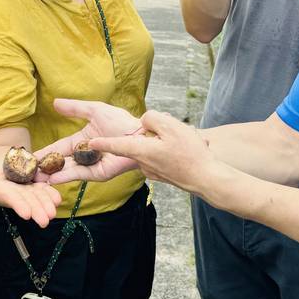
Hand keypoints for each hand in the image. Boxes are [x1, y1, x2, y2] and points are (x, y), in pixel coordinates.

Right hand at [0, 161, 62, 227]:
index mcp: (4, 191)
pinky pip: (45, 190)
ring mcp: (28, 191)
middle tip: (45, 220)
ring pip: (38, 198)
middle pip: (28, 202)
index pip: (12, 199)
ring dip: (46, 205)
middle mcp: (17, 194)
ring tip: (53, 213)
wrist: (6, 167)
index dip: (19, 205)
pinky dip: (51, 194)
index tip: (26, 214)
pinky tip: (57, 199)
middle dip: (36, 211)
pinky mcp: (38, 185)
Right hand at [35, 98, 144, 184]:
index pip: (58, 148)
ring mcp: (90, 166)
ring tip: (33, 179)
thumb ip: (74, 108)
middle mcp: (83, 155)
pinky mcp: (98, 173)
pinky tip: (51, 179)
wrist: (139, 134)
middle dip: (42, 168)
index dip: (44, 152)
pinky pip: (78, 175)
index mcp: (81, 141)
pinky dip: (64, 177)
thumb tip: (55, 102)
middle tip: (25, 174)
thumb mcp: (94, 110)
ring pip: (65, 171)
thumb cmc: (120, 121)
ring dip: (49, 175)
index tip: (28, 157)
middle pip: (59, 163)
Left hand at [88, 109, 223, 195]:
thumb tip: (145, 122)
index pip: (117, 145)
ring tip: (185, 143)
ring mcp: (153, 171)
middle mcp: (143, 163)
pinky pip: (161, 157)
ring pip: (152, 148)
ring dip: (165, 141)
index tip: (90, 142)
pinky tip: (186, 152)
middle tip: (175, 134)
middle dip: (153, 133)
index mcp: (142, 151)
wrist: (208, 179)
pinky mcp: (162, 175)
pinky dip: (170, 151)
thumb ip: (151, 119)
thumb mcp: (170, 126)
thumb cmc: (190, 153)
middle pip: (140, 141)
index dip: (103, 142)